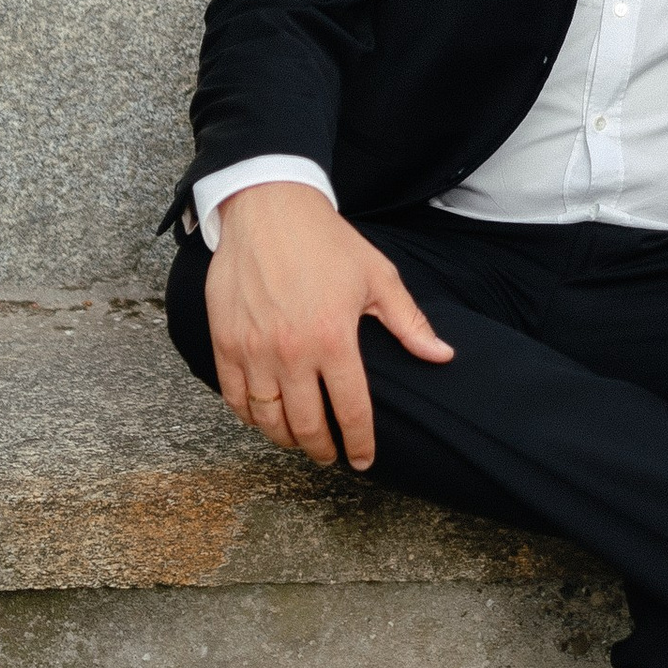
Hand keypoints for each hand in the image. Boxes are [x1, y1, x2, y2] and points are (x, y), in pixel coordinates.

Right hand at [203, 182, 452, 469]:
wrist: (267, 207)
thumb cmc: (326, 241)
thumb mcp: (377, 276)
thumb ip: (408, 322)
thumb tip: (443, 356)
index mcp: (334, 338)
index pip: (351, 411)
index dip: (360, 443)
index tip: (364, 460)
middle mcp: (292, 352)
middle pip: (307, 425)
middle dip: (322, 450)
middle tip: (330, 455)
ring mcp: (253, 350)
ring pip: (268, 419)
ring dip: (285, 438)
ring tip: (299, 440)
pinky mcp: (225, 341)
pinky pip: (234, 397)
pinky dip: (250, 416)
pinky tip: (264, 417)